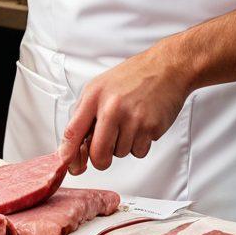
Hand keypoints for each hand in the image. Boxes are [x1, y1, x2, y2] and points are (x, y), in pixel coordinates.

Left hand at [58, 40, 195, 175]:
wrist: (167, 68)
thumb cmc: (134, 76)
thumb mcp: (100, 86)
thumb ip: (85, 112)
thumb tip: (74, 142)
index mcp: (94, 96)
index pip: (73, 131)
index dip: (68, 154)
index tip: (69, 167)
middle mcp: (111, 107)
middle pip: (98, 153)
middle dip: (100, 159)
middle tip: (106, 151)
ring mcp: (132, 118)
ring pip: (120, 154)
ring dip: (124, 145)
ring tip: (131, 122)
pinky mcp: (151, 127)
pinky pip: (139, 152)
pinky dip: (140, 144)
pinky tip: (142, 125)